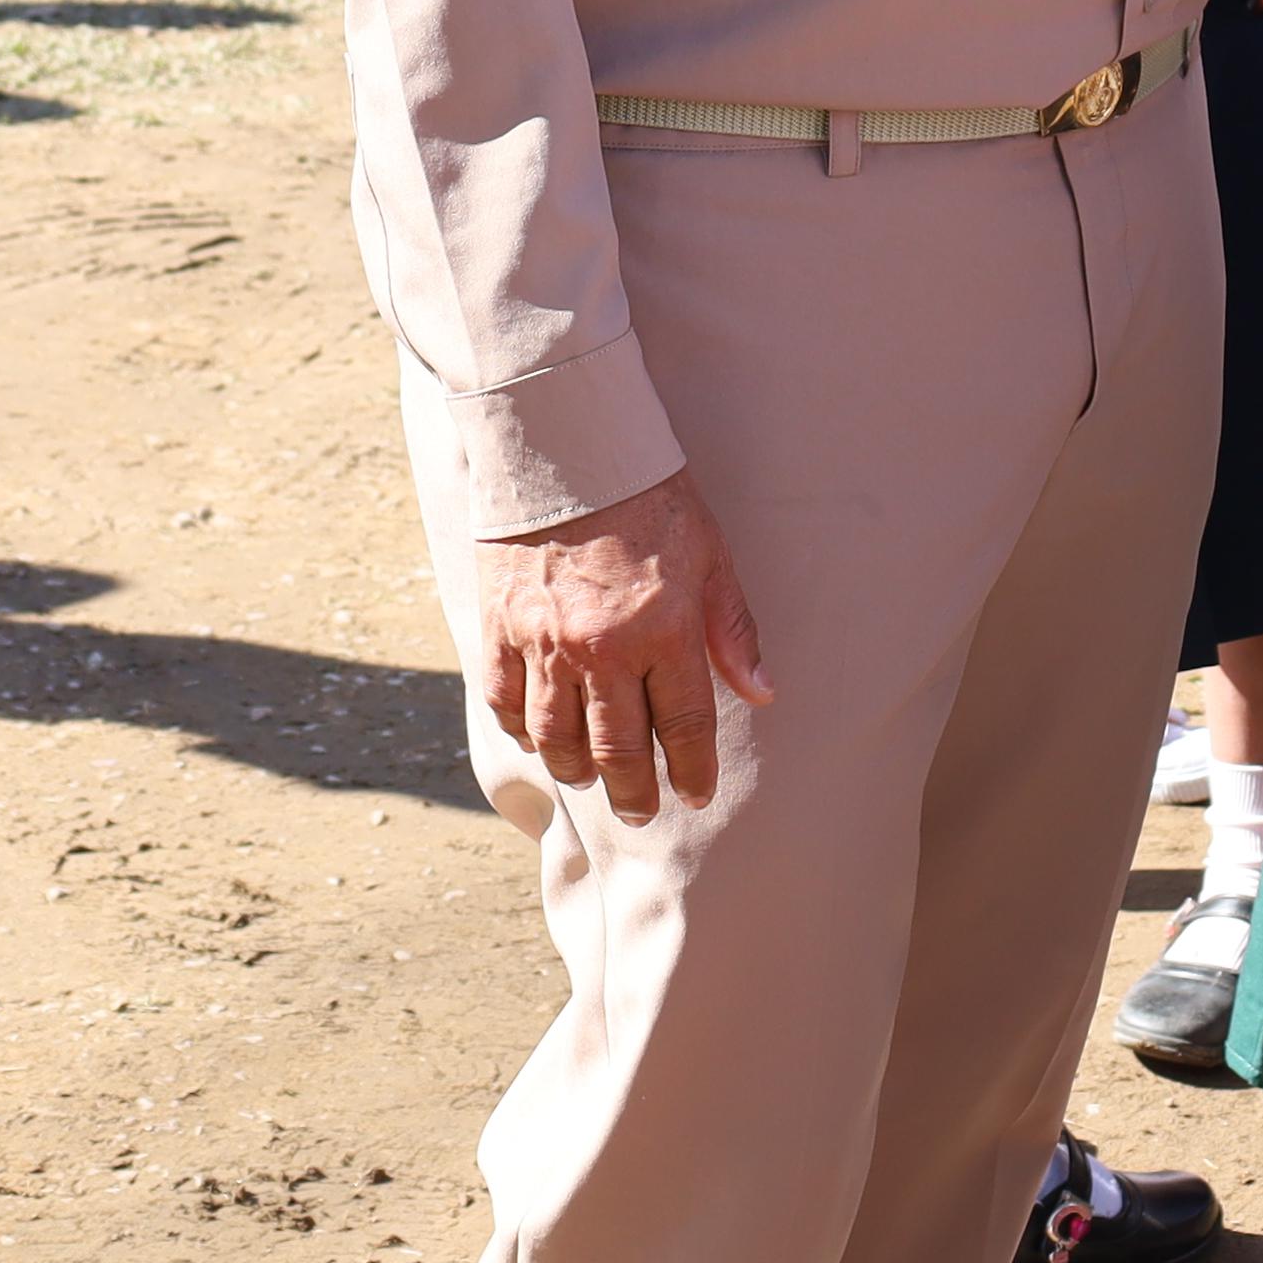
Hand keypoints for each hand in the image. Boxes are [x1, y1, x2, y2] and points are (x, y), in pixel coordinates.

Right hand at [476, 468, 774, 823]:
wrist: (569, 449)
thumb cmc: (652, 501)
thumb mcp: (710, 556)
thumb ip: (733, 630)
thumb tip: (763, 693)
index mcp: (663, 630)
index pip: (683, 727)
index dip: (691, 770)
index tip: (695, 794)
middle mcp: (602, 648)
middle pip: (617, 750)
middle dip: (634, 793)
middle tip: (643, 812)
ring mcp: (545, 643)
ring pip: (556, 739)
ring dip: (577, 771)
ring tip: (592, 781)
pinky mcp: (499, 630)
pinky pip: (506, 703)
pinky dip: (522, 731)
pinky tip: (540, 740)